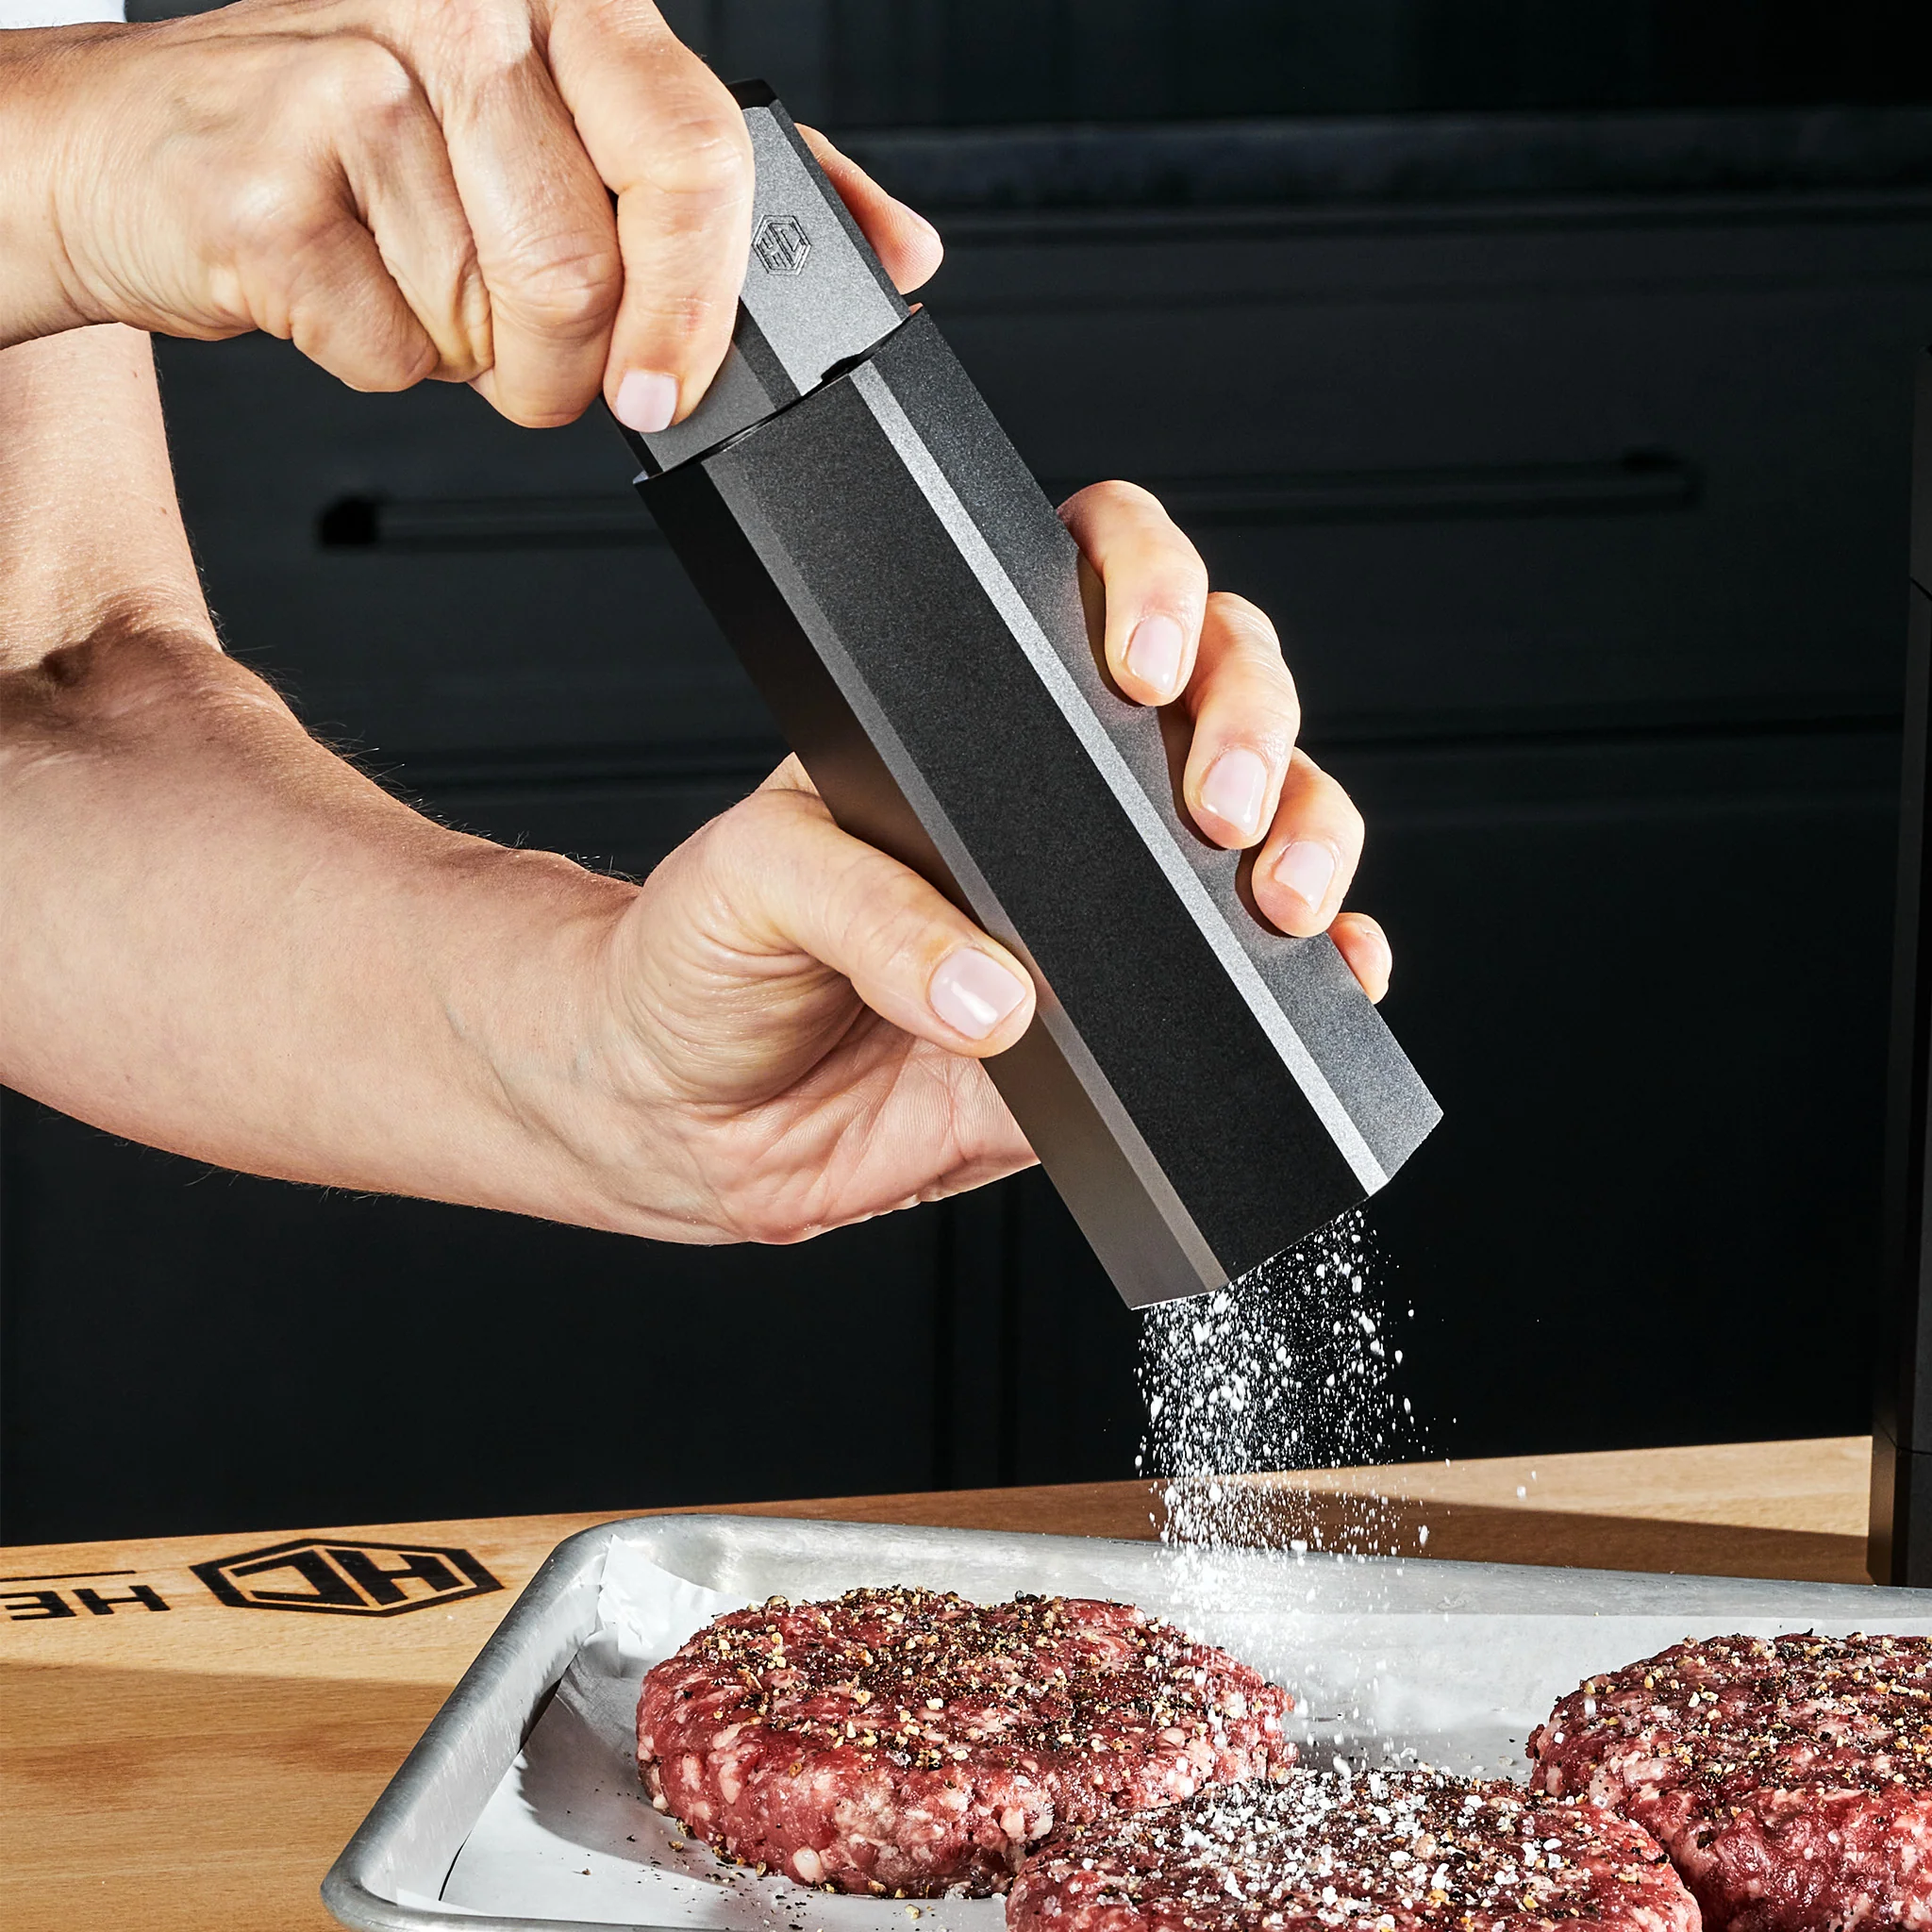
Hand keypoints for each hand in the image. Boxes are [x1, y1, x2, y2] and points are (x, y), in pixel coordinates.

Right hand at [0, 1, 938, 427]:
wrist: (149, 146)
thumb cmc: (371, 144)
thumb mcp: (573, 135)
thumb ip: (730, 189)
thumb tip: (897, 250)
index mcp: (571, 1)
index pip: (700, 155)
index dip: (700, 300)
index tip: (671, 386)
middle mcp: (471, 9)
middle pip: (594, 275)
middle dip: (570, 363)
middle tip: (526, 343)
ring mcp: (361, 78)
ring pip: (500, 326)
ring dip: (474, 363)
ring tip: (423, 290)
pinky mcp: (269, 178)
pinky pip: (393, 354)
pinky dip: (381, 361)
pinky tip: (344, 282)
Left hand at [583, 482, 1390, 1243]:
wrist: (691, 1120)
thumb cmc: (703, 959)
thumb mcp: (752, 882)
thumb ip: (866, 913)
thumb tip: (1000, 993)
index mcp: (965, 717)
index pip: (1094, 585)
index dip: (1151, 586)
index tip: (1139, 668)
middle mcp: (1059, 794)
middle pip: (1222, 690)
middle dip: (1254, 724)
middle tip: (1213, 806)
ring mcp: (1106, 903)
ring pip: (1269, 823)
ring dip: (1310, 835)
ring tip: (1276, 897)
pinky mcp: (1127, 1020)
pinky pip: (1254, 983)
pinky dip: (1322, 972)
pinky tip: (1337, 970)